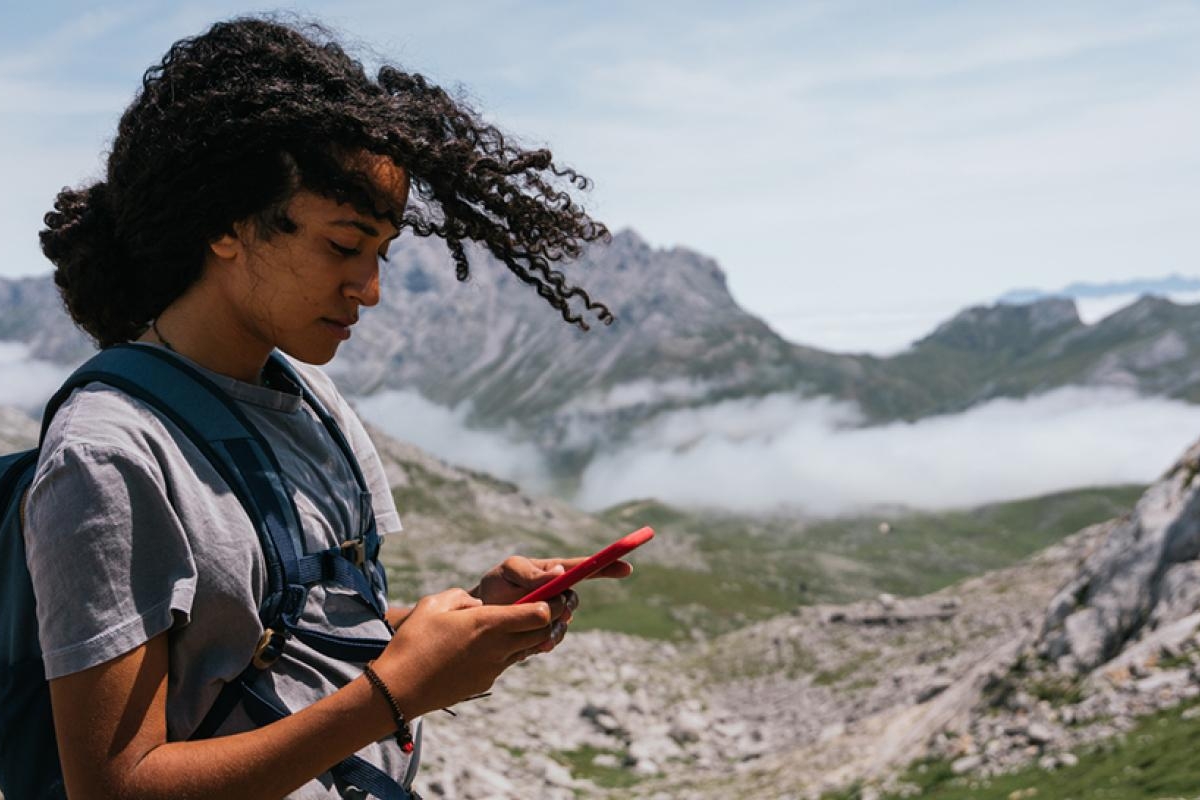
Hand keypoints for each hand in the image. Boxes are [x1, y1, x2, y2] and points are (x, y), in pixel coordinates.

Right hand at [372, 588, 555, 717]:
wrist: (399, 690)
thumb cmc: (413, 643)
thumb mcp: (433, 604)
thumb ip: (461, 597)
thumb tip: (478, 605)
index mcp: (488, 624)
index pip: (539, 613)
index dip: (552, 601)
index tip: (554, 591)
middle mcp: (498, 647)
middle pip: (543, 632)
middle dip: (553, 618)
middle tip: (552, 604)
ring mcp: (494, 668)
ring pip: (527, 648)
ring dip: (531, 634)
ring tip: (524, 620)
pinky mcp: (485, 681)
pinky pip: (507, 661)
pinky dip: (509, 649)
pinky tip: (492, 642)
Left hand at [471, 554, 633, 658]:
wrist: (476, 615)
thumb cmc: (494, 586)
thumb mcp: (508, 572)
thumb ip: (531, 573)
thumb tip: (559, 573)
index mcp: (553, 572)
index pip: (585, 568)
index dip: (607, 567)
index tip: (627, 568)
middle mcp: (557, 592)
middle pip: (574, 602)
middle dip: (562, 608)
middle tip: (545, 610)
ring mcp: (552, 614)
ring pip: (564, 624)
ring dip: (551, 628)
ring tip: (531, 629)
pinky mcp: (544, 634)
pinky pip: (552, 640)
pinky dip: (543, 642)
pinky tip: (529, 643)